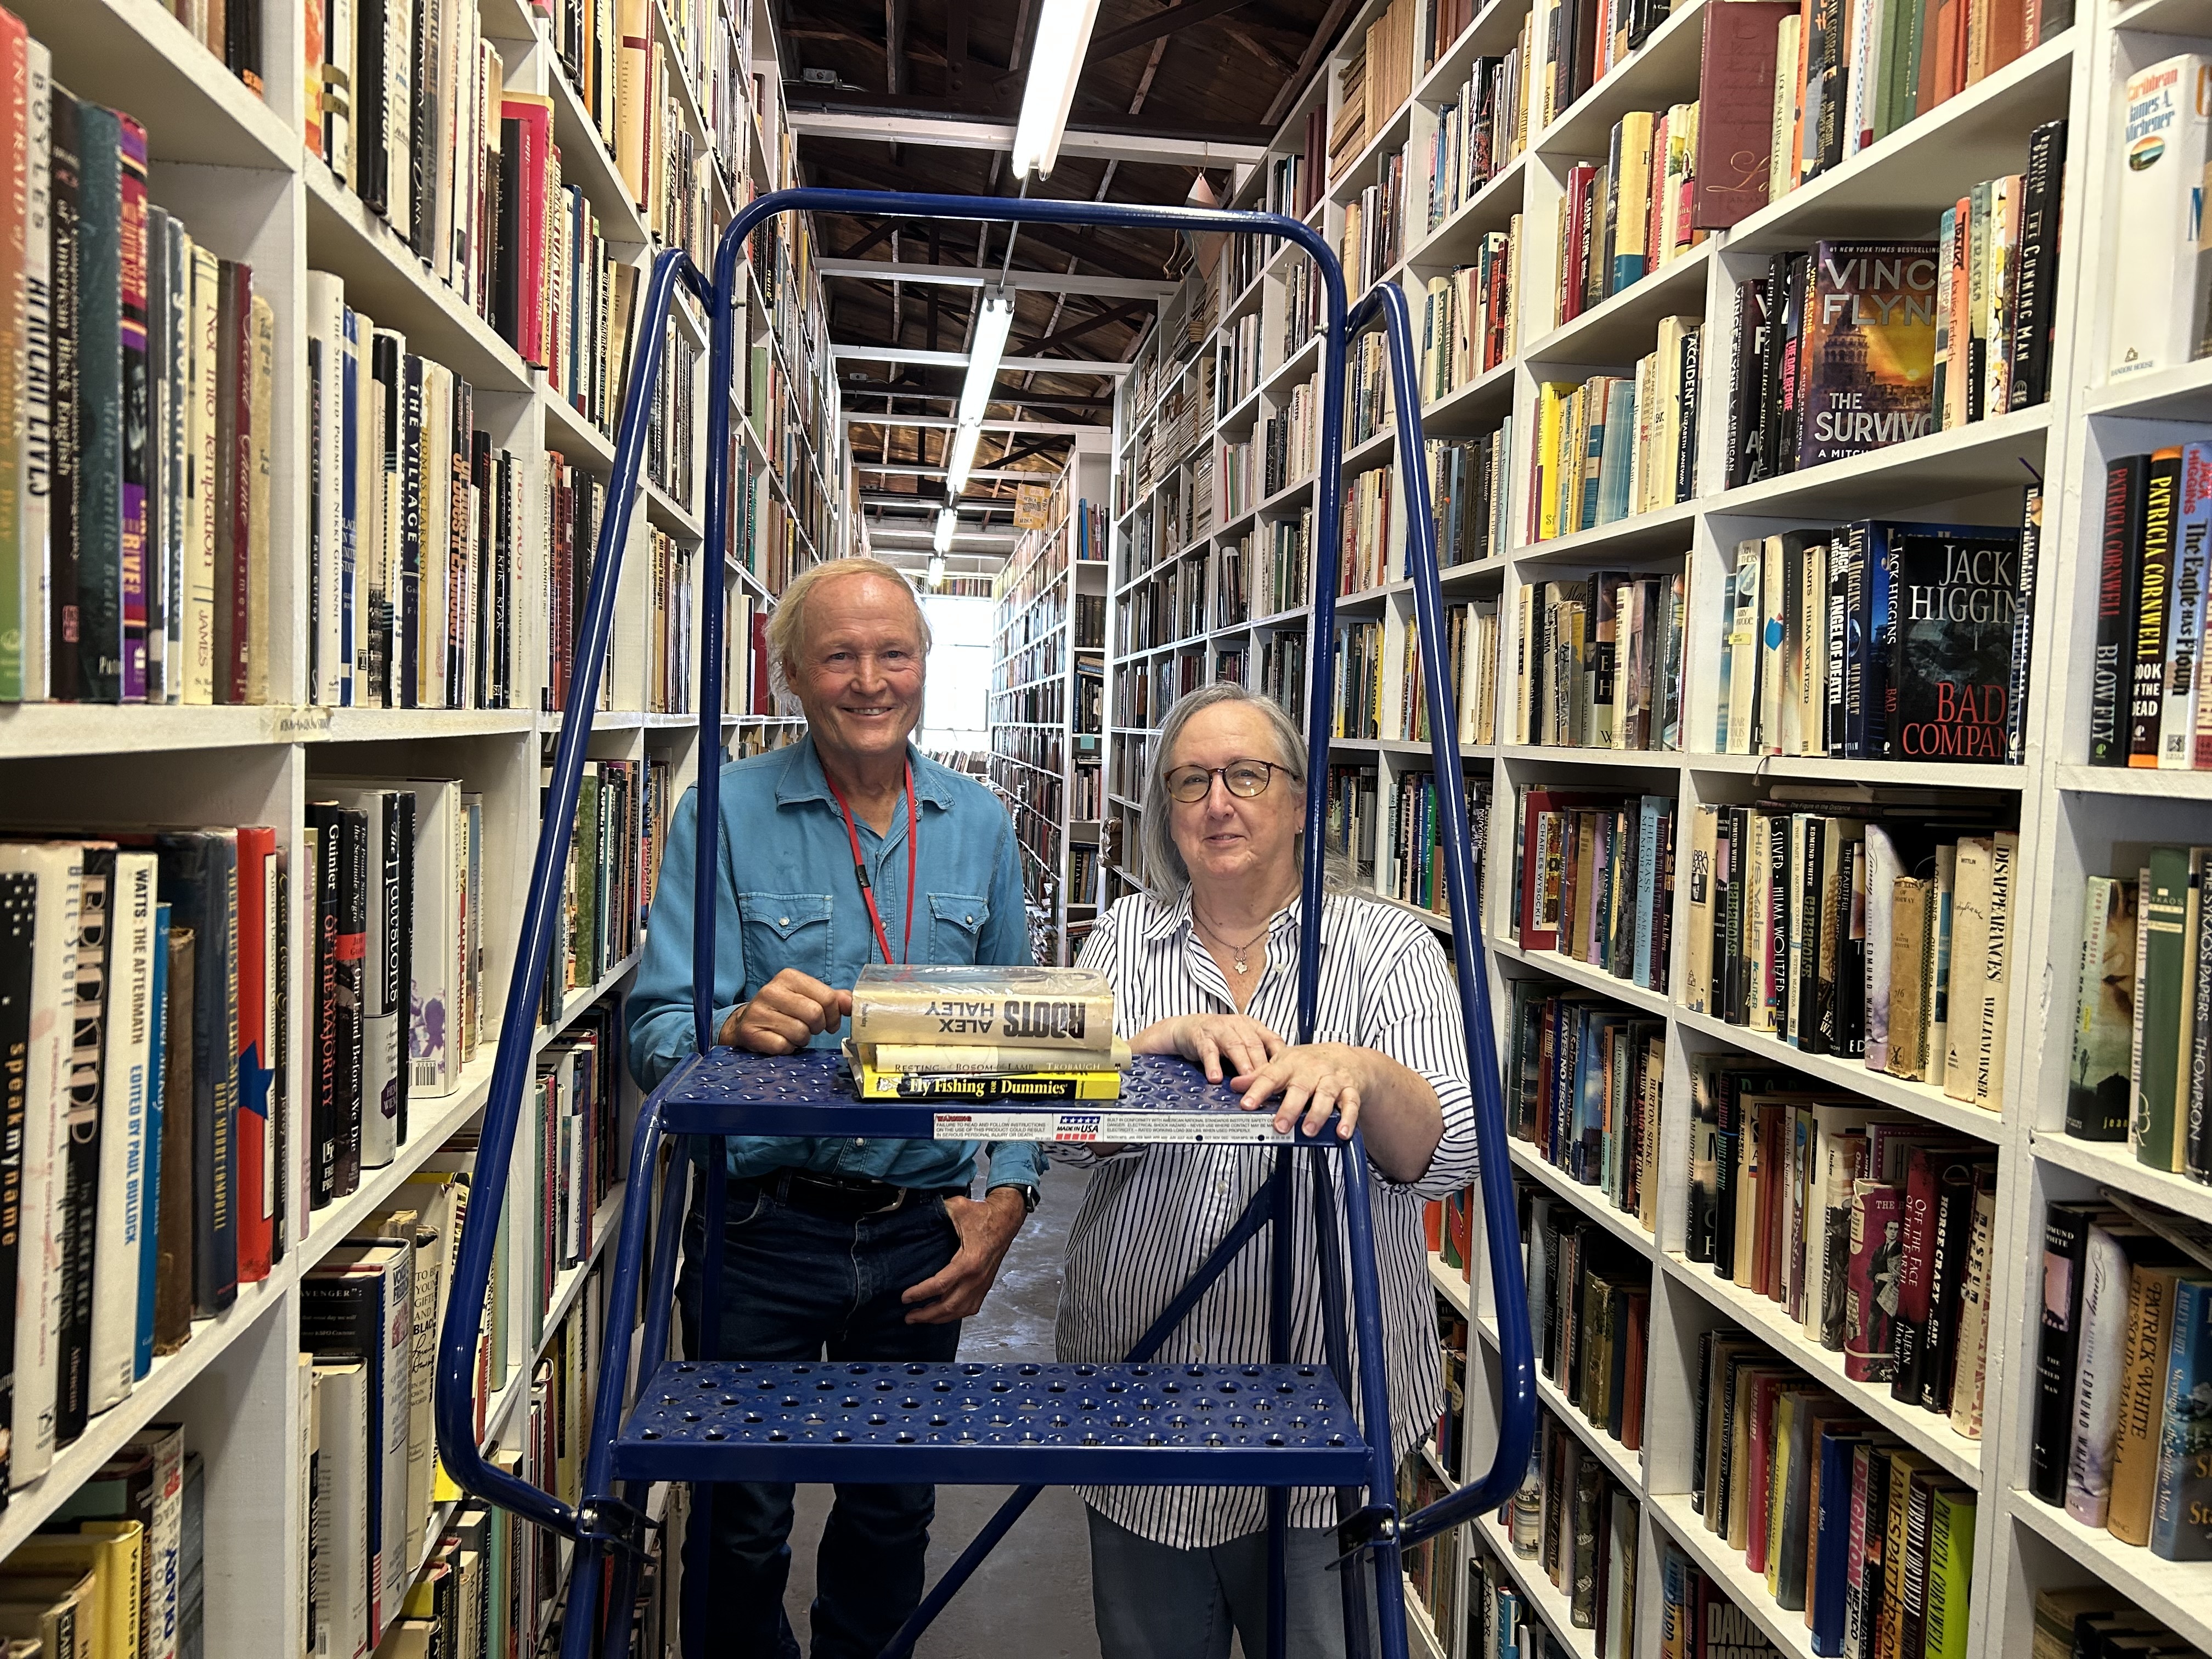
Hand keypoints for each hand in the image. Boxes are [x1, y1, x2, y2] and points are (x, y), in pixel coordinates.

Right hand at [720, 969, 853, 1053]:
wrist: (746, 1022)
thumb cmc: (784, 1010)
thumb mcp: (808, 997)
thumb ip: (833, 999)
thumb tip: (852, 1003)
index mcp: (789, 977)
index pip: (827, 997)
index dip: (834, 1015)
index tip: (829, 1022)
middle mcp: (771, 990)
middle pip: (815, 1014)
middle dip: (818, 1027)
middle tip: (811, 1028)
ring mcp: (759, 1012)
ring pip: (800, 1032)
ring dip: (802, 1039)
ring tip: (793, 1033)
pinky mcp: (751, 1032)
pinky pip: (783, 1046)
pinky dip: (787, 1048)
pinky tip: (780, 1040)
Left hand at [901, 1188, 1026, 1324]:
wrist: (1007, 1219)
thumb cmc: (984, 1215)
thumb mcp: (957, 1208)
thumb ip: (936, 1211)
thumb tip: (916, 1214)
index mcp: (968, 1262)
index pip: (939, 1285)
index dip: (920, 1293)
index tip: (905, 1297)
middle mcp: (977, 1278)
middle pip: (948, 1306)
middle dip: (926, 1315)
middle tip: (908, 1317)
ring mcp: (982, 1284)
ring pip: (960, 1311)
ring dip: (939, 1318)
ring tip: (922, 1318)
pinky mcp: (986, 1285)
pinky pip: (970, 1307)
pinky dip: (955, 1314)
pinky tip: (944, 1314)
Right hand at [1136, 1012, 1288, 1083]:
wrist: (1186, 1028)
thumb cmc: (1218, 1038)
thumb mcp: (1241, 1042)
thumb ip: (1257, 1056)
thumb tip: (1278, 1082)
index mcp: (1251, 1026)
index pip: (1272, 1039)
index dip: (1280, 1057)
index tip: (1287, 1074)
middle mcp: (1237, 1025)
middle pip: (1254, 1045)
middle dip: (1262, 1065)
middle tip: (1269, 1084)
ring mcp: (1219, 1030)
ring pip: (1235, 1046)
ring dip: (1242, 1064)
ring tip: (1247, 1080)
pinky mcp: (1201, 1037)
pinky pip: (1208, 1051)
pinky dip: (1212, 1064)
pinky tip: (1215, 1078)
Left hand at [1232, 1043, 1374, 1139]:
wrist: (1344, 1056)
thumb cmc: (1308, 1063)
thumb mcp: (1281, 1065)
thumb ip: (1259, 1076)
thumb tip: (1234, 1085)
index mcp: (1290, 1064)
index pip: (1271, 1076)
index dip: (1258, 1090)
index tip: (1247, 1104)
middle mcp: (1311, 1070)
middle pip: (1300, 1088)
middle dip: (1290, 1108)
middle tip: (1280, 1126)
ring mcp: (1332, 1080)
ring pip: (1326, 1095)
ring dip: (1317, 1114)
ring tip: (1308, 1130)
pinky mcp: (1350, 1090)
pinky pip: (1351, 1104)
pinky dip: (1348, 1119)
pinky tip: (1342, 1133)